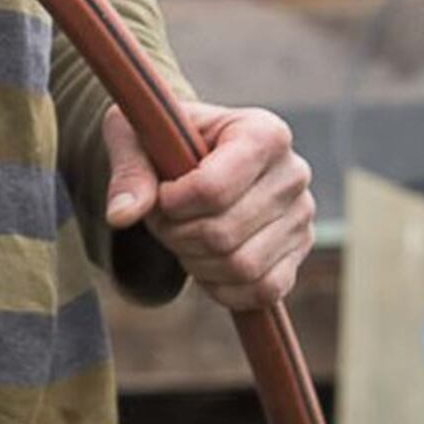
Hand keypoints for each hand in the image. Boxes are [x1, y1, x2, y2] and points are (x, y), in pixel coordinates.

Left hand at [94, 98, 313, 313]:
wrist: (196, 157)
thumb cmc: (165, 141)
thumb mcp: (135, 137)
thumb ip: (129, 171)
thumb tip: (122, 216)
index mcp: (263, 133)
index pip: (212, 189)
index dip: (172, 203)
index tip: (161, 193)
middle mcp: (293, 173)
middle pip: (223, 233)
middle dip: (177, 235)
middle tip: (163, 220)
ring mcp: (301, 216)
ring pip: (242, 267)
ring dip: (196, 263)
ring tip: (182, 238)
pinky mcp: (299, 251)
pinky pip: (263, 290)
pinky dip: (224, 289)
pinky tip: (204, 264)